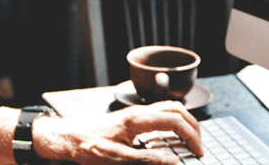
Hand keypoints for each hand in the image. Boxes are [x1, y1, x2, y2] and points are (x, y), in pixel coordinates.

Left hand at [33, 101, 202, 163]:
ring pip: (168, 109)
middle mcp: (138, 112)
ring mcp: (135, 114)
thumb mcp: (117, 159)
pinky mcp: (131, 120)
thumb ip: (147, 159)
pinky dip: (172, 123)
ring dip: (184, 122)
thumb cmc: (88, 147)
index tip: (199, 153)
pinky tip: (171, 139)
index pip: (174, 120)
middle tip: (199, 148)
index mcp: (137, 119)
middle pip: (175, 110)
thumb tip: (173, 162)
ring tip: (191, 142)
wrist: (68, 138)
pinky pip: (158, 115)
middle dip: (193, 126)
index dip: (191, 136)